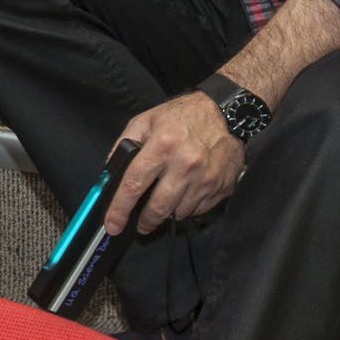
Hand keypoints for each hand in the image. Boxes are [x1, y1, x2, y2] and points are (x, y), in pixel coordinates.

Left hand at [103, 90, 247, 235]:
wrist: (229, 114)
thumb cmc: (182, 116)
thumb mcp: (146, 121)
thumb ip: (124, 146)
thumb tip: (110, 175)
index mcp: (162, 146)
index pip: (134, 185)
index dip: (119, 209)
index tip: (112, 225)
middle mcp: (185, 165)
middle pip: (158, 208)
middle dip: (145, 222)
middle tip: (140, 224)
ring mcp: (206, 178)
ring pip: (179, 213)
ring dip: (168, 213)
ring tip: (165, 201)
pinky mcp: (222, 187)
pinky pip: (198, 210)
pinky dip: (188, 208)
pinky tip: (185, 195)